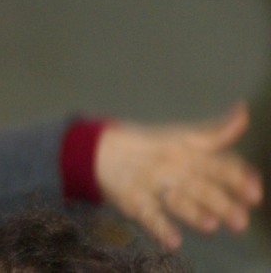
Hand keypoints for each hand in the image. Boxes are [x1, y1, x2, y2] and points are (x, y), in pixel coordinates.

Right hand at [95, 103, 262, 248]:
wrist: (101, 149)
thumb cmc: (149, 145)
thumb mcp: (181, 136)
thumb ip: (215, 133)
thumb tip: (244, 113)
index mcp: (186, 150)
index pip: (214, 162)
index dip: (236, 177)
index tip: (255, 192)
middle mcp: (171, 165)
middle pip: (199, 184)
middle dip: (220, 201)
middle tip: (239, 219)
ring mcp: (151, 183)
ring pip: (175, 198)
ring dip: (192, 212)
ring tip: (210, 225)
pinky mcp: (133, 199)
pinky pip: (148, 214)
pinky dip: (160, 228)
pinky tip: (173, 241)